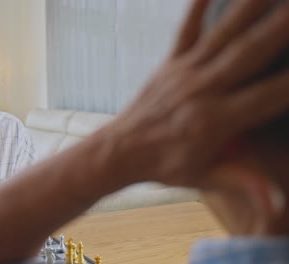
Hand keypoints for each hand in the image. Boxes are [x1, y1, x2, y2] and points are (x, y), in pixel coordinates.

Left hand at [110, 0, 288, 187]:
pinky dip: (197, 6)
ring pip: (222, 34)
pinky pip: (185, 30)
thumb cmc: (163, 167)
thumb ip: (244, 182)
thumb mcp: (205, 178)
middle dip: (283, 26)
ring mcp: (184, 72)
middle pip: (250, 53)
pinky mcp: (168, 64)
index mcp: (215, 121)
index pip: (271, 95)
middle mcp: (202, 90)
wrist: (119, 151)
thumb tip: (279, 206)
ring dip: (249, 6)